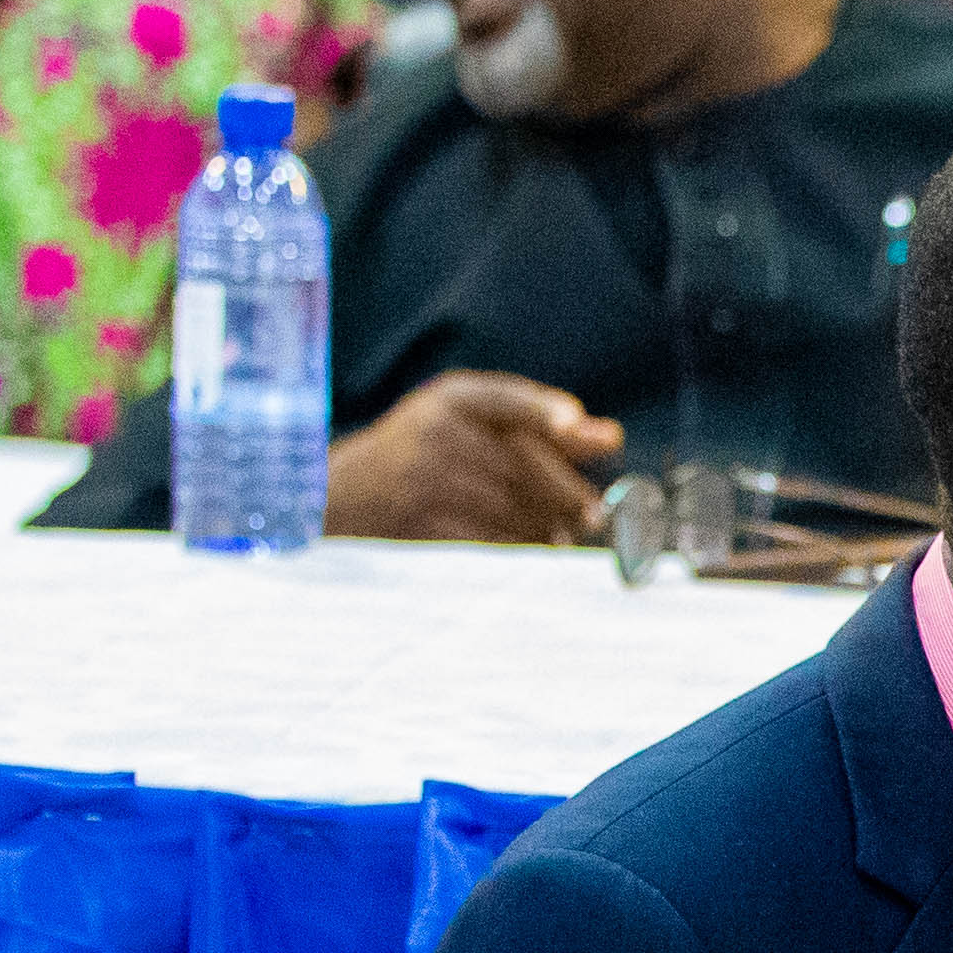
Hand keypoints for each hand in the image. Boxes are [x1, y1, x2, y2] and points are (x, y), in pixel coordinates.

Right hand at [323, 370, 623, 542]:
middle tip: (593, 516)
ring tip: (560, 539)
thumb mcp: (470, 422)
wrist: (343, 496)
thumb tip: (610, 438)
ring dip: (547, 528)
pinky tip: (530, 553)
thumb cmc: (424, 454)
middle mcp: (437, 433)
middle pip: (524, 466)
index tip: (587, 427)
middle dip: (567, 495)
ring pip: (513, 508)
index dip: (547, 413)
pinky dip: (520, 549)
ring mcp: (427, 480)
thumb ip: (539, 423)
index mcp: (451, 400)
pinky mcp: (424, 525)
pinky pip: (490, 540)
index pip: (506, 399)